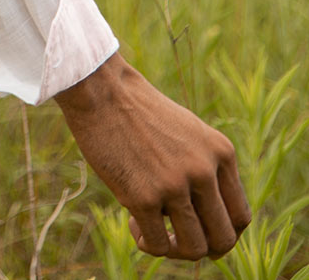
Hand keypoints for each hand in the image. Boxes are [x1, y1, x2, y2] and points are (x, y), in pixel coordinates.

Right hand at [54, 52, 250, 259]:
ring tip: (153, 231)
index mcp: (220, 152)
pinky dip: (147, 243)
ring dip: (174, 250)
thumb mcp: (187, 131)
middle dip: (203, 249)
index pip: (240, 216)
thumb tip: (205, 215)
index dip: (223, 234)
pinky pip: (157, 244)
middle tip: (178, 240)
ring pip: (194, 248)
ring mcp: (174, 184)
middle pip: (223, 239)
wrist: (100, 89)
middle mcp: (204, 170)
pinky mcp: (143, 196)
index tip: (202, 233)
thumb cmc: (138, 109)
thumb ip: (204, 166)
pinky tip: (133, 223)